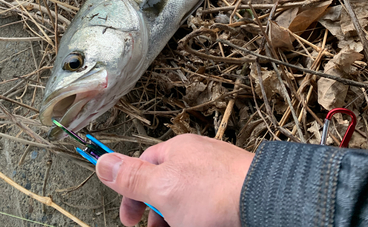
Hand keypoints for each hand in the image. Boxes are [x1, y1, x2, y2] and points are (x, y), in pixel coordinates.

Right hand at [96, 134, 253, 226]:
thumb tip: (102, 161)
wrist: (264, 199)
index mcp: (177, 151)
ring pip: (187, 198)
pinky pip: (208, 205)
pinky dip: (200, 218)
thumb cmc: (215, 192)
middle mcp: (197, 158)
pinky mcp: (232, 190)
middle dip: (157, 212)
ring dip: (178, 218)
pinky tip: (203, 224)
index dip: (132, 194)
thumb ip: (131, 176)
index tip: (129, 221)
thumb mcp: (162, 188)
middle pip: (166, 186)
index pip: (144, 166)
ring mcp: (217, 172)